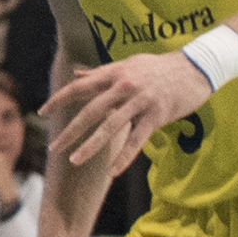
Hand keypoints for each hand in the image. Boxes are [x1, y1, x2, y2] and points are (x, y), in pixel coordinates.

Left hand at [46, 47, 209, 175]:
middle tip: (54, 148)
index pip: (78, 87)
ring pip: (110, 127)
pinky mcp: (157, 115)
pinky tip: (112, 172)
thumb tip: (76, 75)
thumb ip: (100, 73)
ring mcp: (140, 101)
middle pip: (90, 110)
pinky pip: (137, 139)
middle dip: (70, 130)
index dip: (59, 100)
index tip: (42, 113)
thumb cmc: (158, 67)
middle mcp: (123, 86)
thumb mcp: (127, 64)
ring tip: (74, 161)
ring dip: (90, 146)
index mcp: (113, 73)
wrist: (195, 67)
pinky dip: (124, 157)